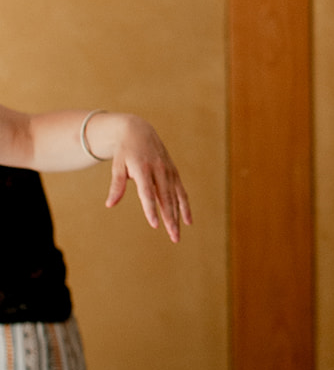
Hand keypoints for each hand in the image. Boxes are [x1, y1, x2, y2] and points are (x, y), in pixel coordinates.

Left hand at [93, 114, 192, 242]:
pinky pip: (181, 192)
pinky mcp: (174, 172)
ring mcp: (168, 171)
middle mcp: (159, 170)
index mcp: (143, 169)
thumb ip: (116, 186)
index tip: (155, 225)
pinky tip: (187, 221)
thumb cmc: (124, 152)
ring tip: (177, 234)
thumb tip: (110, 205)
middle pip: (166, 199)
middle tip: (173, 237)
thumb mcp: (117, 166)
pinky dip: (185, 206)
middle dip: (170, 219)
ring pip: (175, 197)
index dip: (151, 209)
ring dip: (178, 217)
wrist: (138, 131)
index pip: (148, 193)